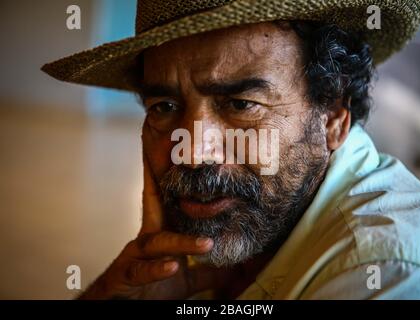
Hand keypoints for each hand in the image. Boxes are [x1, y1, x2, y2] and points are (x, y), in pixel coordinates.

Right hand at [78, 153, 226, 299]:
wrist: (120, 310)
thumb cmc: (149, 290)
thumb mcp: (183, 279)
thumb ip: (205, 271)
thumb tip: (232, 267)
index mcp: (159, 236)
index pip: (164, 201)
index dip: (169, 178)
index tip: (175, 152)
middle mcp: (145, 241)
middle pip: (155, 206)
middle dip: (160, 182)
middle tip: (176, 163)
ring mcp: (134, 258)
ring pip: (157, 243)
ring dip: (182, 243)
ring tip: (206, 244)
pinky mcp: (125, 277)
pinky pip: (141, 271)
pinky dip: (157, 269)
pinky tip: (171, 266)